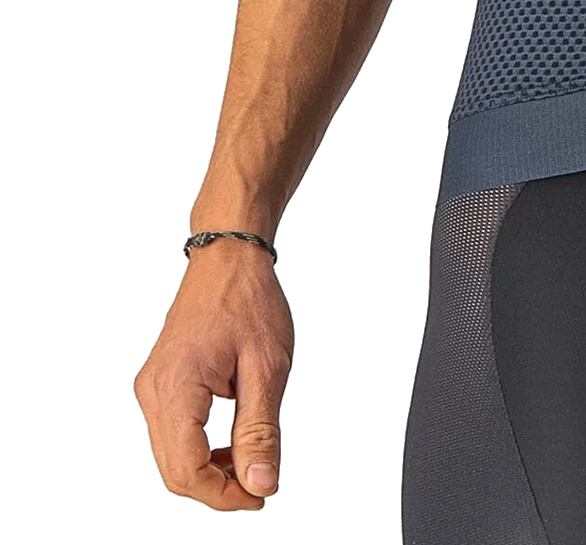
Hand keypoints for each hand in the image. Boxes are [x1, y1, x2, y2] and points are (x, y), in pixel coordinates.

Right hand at [134, 239, 293, 509]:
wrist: (230, 255)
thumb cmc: (250, 299)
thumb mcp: (268, 366)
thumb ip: (262, 430)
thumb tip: (261, 484)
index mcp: (175, 387)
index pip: (186, 470)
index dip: (224, 495)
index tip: (261, 495)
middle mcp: (153, 391)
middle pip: (174, 470)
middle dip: (217, 488)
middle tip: (261, 487)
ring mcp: (153, 388)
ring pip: (172, 455)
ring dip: (210, 470)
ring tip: (253, 462)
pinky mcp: (161, 384)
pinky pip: (174, 433)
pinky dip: (202, 448)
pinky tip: (234, 443)